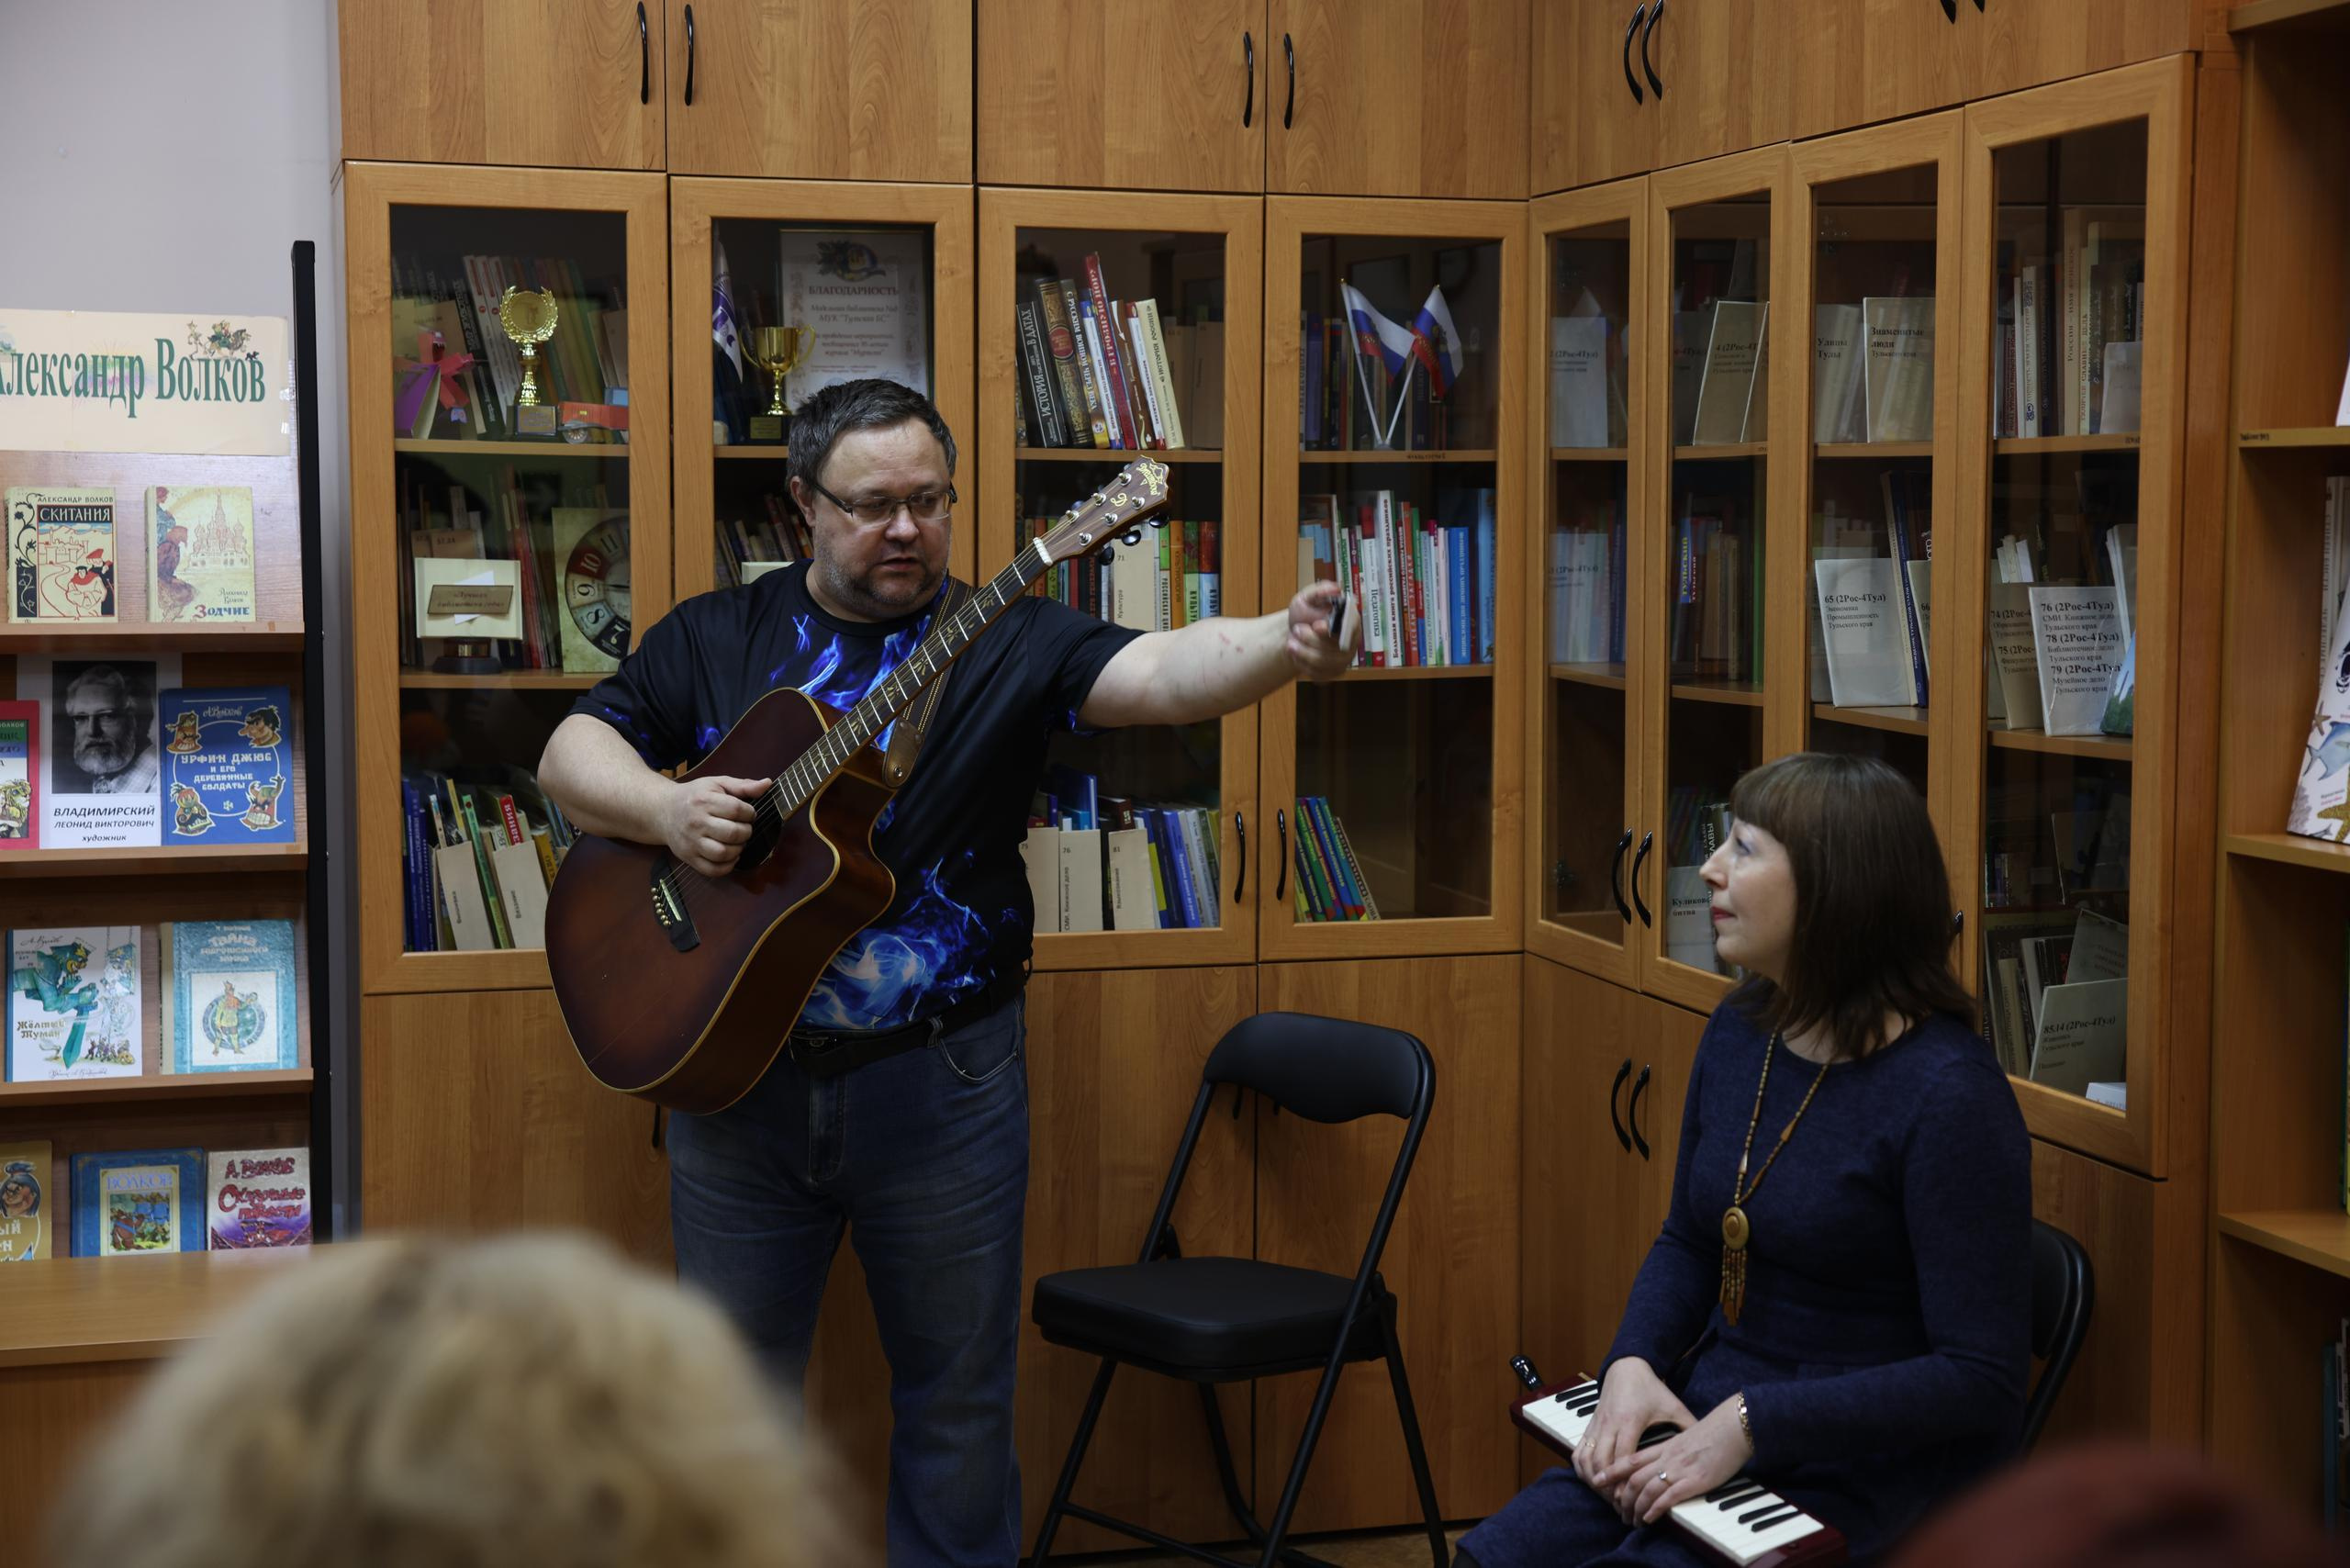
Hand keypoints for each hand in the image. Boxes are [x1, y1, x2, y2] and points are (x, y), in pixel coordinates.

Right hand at [662, 774, 768, 876]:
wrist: (663, 811)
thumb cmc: (695, 796)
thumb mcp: (717, 784)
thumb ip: (743, 785)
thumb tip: (767, 784)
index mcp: (703, 801)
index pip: (736, 809)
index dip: (750, 813)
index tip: (748, 813)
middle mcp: (696, 822)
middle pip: (732, 833)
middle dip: (746, 831)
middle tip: (744, 828)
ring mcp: (691, 842)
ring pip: (723, 853)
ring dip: (738, 849)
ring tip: (737, 841)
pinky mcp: (688, 858)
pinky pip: (713, 870)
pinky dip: (727, 866)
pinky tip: (730, 855)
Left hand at [1286, 581, 1352, 681]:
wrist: (1295, 634)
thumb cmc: (1304, 613)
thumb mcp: (1307, 597)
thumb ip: (1320, 591)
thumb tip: (1337, 588)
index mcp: (1350, 619)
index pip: (1350, 627)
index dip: (1334, 628)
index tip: (1317, 626)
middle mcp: (1352, 640)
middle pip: (1335, 647)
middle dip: (1311, 640)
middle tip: (1296, 630)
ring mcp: (1345, 658)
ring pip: (1325, 662)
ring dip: (1303, 653)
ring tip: (1290, 644)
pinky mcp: (1335, 671)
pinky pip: (1319, 673)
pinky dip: (1303, 664)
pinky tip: (1297, 655)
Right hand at [1573, 1359, 1696, 1504]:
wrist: (1626, 1367)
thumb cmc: (1651, 1388)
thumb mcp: (1673, 1406)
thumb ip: (1688, 1426)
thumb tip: (1709, 1445)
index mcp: (1630, 1421)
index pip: (1623, 1458)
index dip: (1625, 1481)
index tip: (1631, 1498)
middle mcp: (1610, 1424)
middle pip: (1602, 1463)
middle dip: (1608, 1487)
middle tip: (1619, 1504)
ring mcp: (1597, 1424)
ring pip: (1586, 1458)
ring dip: (1593, 1479)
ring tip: (1605, 1495)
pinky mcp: (1590, 1424)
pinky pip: (1579, 1450)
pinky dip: (1581, 1467)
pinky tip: (1591, 1479)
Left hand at [1610, 1395, 1754, 1526]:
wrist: (1734, 1427)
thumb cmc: (1714, 1433)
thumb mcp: (1686, 1438)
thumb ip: (1673, 1450)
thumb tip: (1664, 1464)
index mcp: (1664, 1446)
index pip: (1630, 1460)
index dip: (1612, 1472)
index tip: (1598, 1481)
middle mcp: (1667, 1457)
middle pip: (1633, 1478)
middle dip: (1622, 1498)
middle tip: (1619, 1513)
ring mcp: (1679, 1469)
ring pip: (1646, 1489)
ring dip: (1636, 1508)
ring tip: (1632, 1521)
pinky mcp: (1695, 1480)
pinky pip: (1668, 1496)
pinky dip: (1655, 1508)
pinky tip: (1649, 1518)